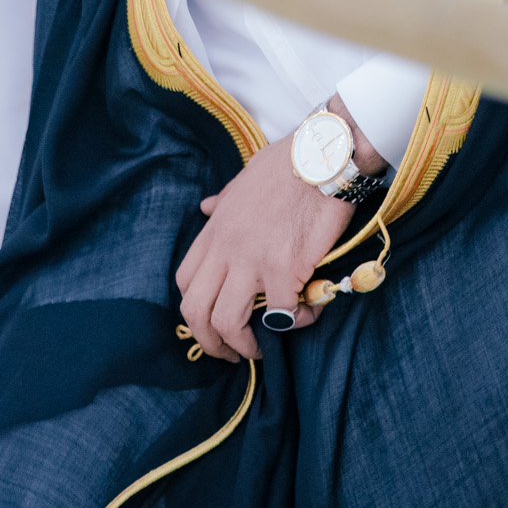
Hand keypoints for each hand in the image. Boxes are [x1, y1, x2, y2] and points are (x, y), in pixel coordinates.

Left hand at [175, 133, 353, 360]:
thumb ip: (223, 200)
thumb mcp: (244, 179)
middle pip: (196, 311)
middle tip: (231, 352)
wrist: (322, 156)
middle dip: (210, 341)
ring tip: (262, 347)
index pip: (185, 281)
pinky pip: (282, 313)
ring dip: (245, 344)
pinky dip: (295, 322)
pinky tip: (308, 313)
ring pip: (228, 321)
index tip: (212, 321)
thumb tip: (205, 207)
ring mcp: (253, 260)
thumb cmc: (288, 164)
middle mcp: (227, 248)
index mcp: (215, 229)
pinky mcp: (285, 268)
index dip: (194, 310)